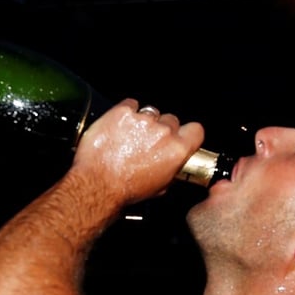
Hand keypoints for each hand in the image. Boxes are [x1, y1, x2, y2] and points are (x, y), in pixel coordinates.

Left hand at [73, 98, 203, 203]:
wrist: (98, 184)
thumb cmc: (126, 190)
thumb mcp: (159, 187)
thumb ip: (172, 169)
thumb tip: (172, 165)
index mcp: (177, 150)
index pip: (196, 130)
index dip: (188, 133)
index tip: (181, 136)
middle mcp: (163, 132)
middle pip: (171, 120)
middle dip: (161, 129)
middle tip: (147, 143)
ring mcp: (142, 119)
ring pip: (150, 112)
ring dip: (142, 122)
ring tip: (129, 137)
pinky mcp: (123, 112)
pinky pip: (130, 105)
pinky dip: (125, 114)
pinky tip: (119, 128)